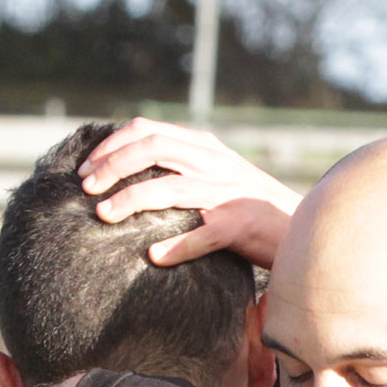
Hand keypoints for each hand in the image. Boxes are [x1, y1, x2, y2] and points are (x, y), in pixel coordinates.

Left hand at [79, 118, 300, 266]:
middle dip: (112, 166)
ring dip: (131, 200)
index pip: (148, 130)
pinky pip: (204, 234)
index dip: (111, 145)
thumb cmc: (248, 207)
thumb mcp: (215, 173)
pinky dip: (177, 245)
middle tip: (85, 189)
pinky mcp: (241, 225)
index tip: (85, 169)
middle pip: (153, 148)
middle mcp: (214, 162)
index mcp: (204, 146)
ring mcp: (228, 193)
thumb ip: (180, 166)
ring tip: (103, 215)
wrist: (300, 228)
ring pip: (170, 187)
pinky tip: (154, 256)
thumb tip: (127, 170)